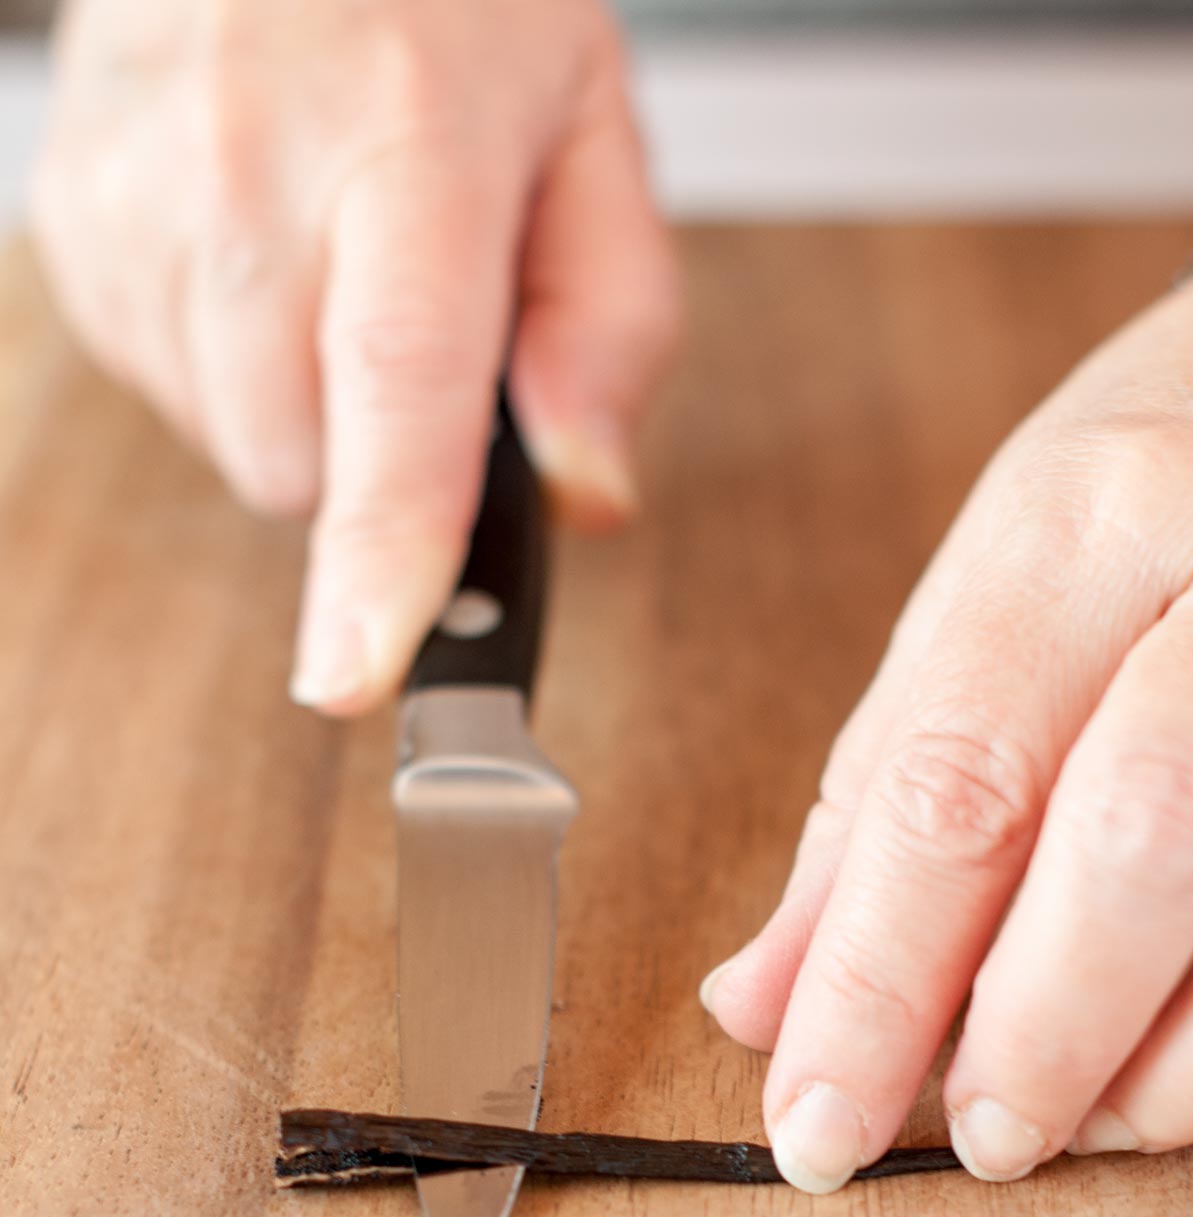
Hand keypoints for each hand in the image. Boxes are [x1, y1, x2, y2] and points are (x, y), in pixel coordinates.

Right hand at [32, 0, 679, 710]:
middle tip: (412, 319)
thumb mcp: (590, 134)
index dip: (380, 547)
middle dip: (376, 454)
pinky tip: (265, 256)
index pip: (394, 379)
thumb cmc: (454, 7)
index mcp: (410, 139)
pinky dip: (235, 365)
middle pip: (303, 463)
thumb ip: (614, 325)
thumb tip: (582, 493)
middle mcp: (250, 163)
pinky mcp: (78, 224)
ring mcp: (138, 194)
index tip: (357, 674)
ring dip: (305, 409)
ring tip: (336, 261)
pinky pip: (171, 390)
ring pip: (237, 445)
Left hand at [703, 252, 1192, 1189]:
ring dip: (1190, 1067)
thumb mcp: (980, 608)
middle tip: (982, 1139)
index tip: (816, 1125)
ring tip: (1102, 1114)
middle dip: (1041, 1032)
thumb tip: (761, 1006)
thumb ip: (876, 813)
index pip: (953, 786)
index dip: (874, 988)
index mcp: (1079, 525)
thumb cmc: (1144, 504)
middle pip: (1138, 837)